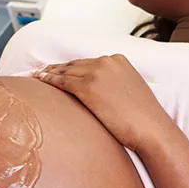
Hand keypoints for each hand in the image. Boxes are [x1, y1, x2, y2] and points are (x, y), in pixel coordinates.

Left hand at [35, 55, 171, 151]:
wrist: (150, 128)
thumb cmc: (143, 116)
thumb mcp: (131, 89)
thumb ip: (116, 82)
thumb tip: (103, 90)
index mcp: (118, 60)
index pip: (89, 62)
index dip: (72, 65)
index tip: (60, 67)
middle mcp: (106, 62)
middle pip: (75, 64)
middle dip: (58, 67)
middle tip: (42, 69)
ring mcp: (96, 73)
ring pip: (66, 71)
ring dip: (50, 72)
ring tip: (38, 74)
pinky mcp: (88, 87)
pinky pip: (63, 82)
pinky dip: (49, 80)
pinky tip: (40, 80)